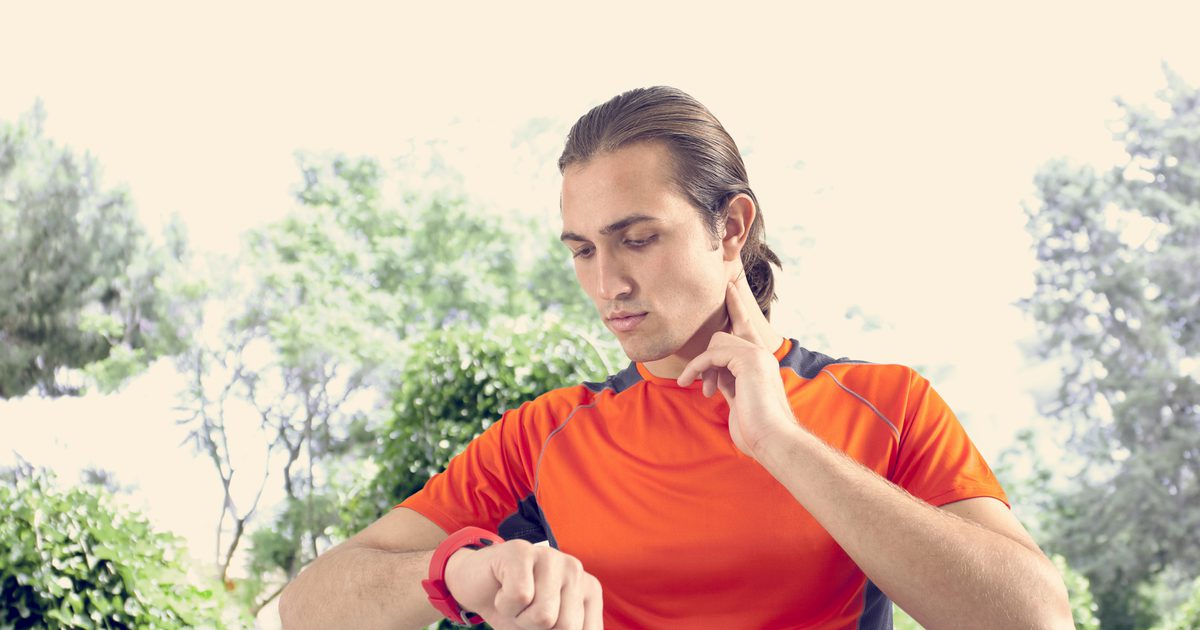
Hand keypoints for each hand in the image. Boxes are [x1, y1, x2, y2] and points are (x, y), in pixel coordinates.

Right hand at [443, 539, 602, 629]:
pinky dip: (505, 604)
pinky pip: (520, 596)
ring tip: (515, 600)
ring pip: (544, 616)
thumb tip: (554, 625)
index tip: (545, 625)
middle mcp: (576, 570)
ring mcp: (551, 556)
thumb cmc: (516, 610)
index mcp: (589, 591)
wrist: (476, 586)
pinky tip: (502, 589)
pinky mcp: (522, 551)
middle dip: (537, 629)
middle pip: (566, 628)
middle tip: (525, 611)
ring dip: (520, 618)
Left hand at [677, 272, 795, 456]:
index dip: (736, 307)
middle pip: (722, 337)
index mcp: (761, 362)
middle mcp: (761, 353)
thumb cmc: (756, 429)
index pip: (745, 326)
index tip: (729, 288)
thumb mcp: (739, 400)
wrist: (773, 439)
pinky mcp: (748, 360)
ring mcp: (757, 354)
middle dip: (706, 360)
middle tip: (703, 388)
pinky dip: (698, 368)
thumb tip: (714, 376)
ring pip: (716, 342)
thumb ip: (730, 383)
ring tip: (703, 391)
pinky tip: (692, 384)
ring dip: (701, 366)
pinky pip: (712, 354)